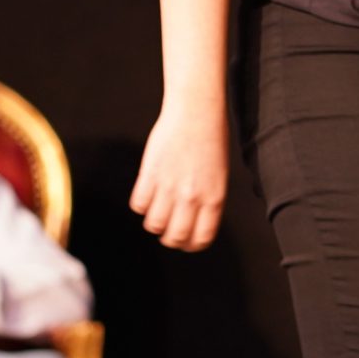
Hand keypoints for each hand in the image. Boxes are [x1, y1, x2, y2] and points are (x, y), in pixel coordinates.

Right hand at [131, 96, 229, 250]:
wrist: (197, 112)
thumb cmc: (212, 140)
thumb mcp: (219, 175)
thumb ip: (208, 199)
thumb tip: (195, 220)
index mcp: (215, 198)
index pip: (202, 238)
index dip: (192, 245)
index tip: (186, 242)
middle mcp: (193, 197)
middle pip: (175, 237)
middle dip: (170, 238)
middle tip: (167, 231)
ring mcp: (170, 187)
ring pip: (154, 224)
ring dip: (153, 223)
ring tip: (156, 213)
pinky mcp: (150, 174)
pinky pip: (139, 204)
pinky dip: (141, 205)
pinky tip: (147, 195)